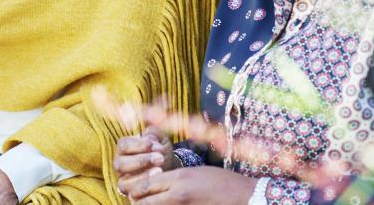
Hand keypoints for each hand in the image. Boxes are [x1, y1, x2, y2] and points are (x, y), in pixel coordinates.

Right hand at [115, 126, 180, 194]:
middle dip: (141, 161)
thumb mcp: (159, 138)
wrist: (169, 166)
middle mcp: (120, 163)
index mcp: (124, 147)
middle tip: (159, 158)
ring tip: (159, 170)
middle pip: (121, 164)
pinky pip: (131, 194)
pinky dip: (143, 188)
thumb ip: (154, 133)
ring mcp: (123, 179)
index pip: (123, 145)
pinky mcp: (129, 192)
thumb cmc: (160, 150)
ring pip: (124, 181)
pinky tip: (156, 180)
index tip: (153, 145)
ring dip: (142, 176)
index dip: (138, 145)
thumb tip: (150, 138)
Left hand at [125, 166, 256, 204]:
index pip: (146, 184)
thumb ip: (174, 178)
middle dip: (137, 201)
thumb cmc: (219, 180)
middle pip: (145, 201)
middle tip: (134, 199)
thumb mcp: (194, 172)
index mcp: (179, 178)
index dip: (135, 188)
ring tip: (146, 203)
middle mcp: (178, 194)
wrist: (242, 196)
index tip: (131, 189)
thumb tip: (155, 181)